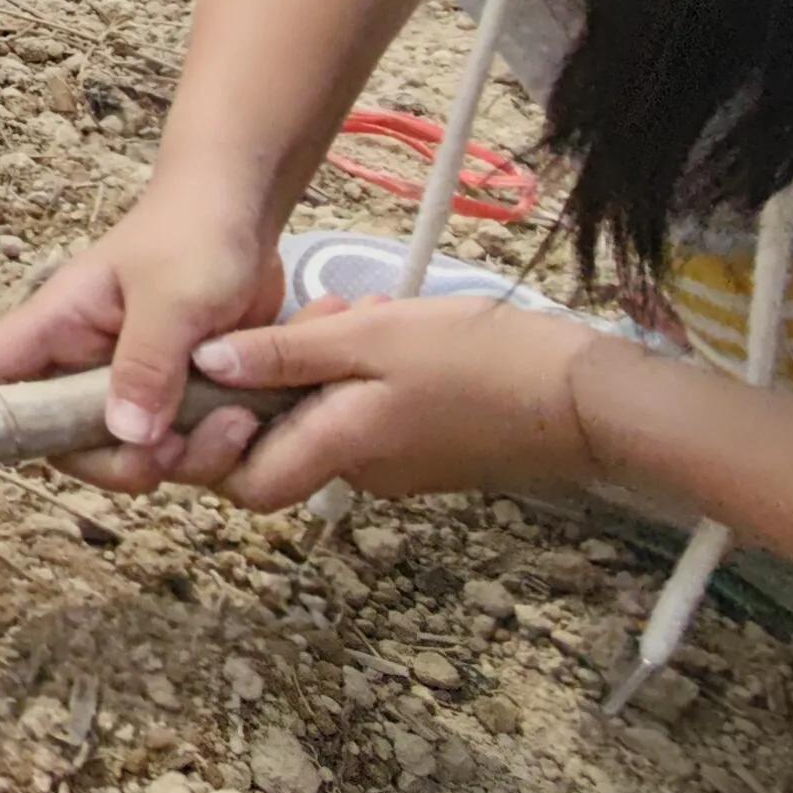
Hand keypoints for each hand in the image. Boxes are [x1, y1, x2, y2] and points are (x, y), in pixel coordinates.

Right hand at [0, 184, 280, 492]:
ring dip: (176, 458)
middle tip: (171, 451)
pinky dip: (206, 450)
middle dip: (114, 461)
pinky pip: (172, 446)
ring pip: (125, 451)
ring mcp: (129, 383)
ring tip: (234, 424)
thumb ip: (146, 363)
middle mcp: (83, 362)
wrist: (244, 214)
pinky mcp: (172, 398)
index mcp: (60, 324)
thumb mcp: (173, 296)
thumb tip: (125, 435)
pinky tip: (243, 423)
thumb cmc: (194, 234)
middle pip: (63, 440)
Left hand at [190, 297, 606, 511]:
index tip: (226, 374)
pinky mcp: (426, 452)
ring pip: (324, 421)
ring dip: (325, 364)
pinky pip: (365, 416)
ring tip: (361, 310)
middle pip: (279, 445)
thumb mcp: (371, 336)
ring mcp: (397, 467)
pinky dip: (361, 374)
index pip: (243, 483)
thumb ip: (285, 354)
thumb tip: (206, 366)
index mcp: (340, 450)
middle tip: (313, 319)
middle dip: (277, 380)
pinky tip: (391, 326)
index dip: (215, 442)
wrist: (586, 399)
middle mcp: (361, 473)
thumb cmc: (481, 361)